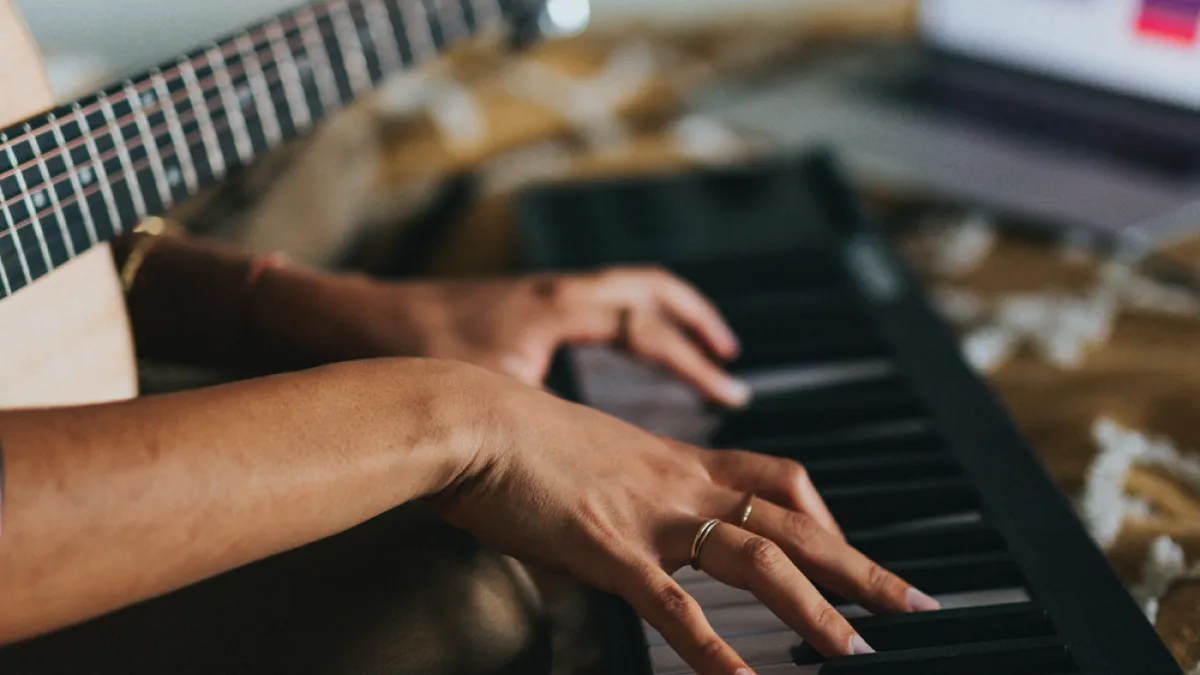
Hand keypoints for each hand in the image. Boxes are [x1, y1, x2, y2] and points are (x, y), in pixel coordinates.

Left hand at [274, 267, 750, 407]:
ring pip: (620, 288)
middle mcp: (556, 292)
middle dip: (694, 318)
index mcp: (559, 309)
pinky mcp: (516, 306)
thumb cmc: (413, 355)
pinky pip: (591, 303)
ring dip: (661, 314)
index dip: (692, 363)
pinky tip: (615, 356)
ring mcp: (536, 293)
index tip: (728, 393)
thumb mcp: (490, 401)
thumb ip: (545, 436)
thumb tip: (584, 484)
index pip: (648, 328)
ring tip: (689, 347)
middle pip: (649, 287)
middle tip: (726, 354)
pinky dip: (621, 322)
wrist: (351, 321)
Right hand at [437, 375, 940, 674]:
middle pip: (794, 521)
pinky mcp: (610, 549)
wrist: (472, 416)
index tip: (851, 550)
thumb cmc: (514, 436)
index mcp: (678, 461)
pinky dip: (715, 651)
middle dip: (860, 567)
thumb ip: (621, 491)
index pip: (778, 480)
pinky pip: (675, 607)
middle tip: (914, 604)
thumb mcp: (588, 457)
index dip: (825, 517)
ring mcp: (651, 516)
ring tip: (859, 654)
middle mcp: (680, 485)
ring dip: (815, 611)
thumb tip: (619, 523)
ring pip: (758, 561)